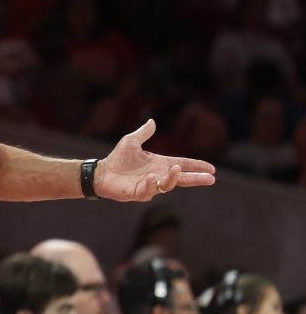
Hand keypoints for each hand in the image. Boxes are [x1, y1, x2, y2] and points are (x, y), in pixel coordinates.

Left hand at [96, 119, 215, 200]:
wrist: (101, 172)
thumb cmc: (117, 159)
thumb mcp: (131, 142)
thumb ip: (143, 133)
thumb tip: (152, 121)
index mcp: (160, 163)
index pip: (183, 164)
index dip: (196, 166)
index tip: (212, 169)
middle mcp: (158, 175)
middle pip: (182, 178)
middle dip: (196, 178)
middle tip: (211, 179)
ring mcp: (150, 185)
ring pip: (167, 185)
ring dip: (173, 178)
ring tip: (176, 169)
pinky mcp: (139, 192)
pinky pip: (149, 190)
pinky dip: (152, 185)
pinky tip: (152, 178)